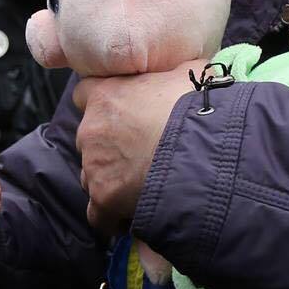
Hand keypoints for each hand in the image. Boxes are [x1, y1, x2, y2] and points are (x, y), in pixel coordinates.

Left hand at [71, 68, 193, 237]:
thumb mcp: (192, 76)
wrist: (205, 149)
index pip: (83, 95)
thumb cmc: (200, 108)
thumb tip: (196, 70)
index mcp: (106, 95)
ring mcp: (94, 165)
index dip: (102, 107)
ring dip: (112, 181)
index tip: (121, 116)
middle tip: (141, 156)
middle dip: (110, 149)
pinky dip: (113, 218)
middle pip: (89, 141)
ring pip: (92, 176)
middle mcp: (91, 129)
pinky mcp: (103, 198)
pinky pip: (98, 214)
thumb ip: (178, 74)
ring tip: (143, 187)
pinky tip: (133, 218)